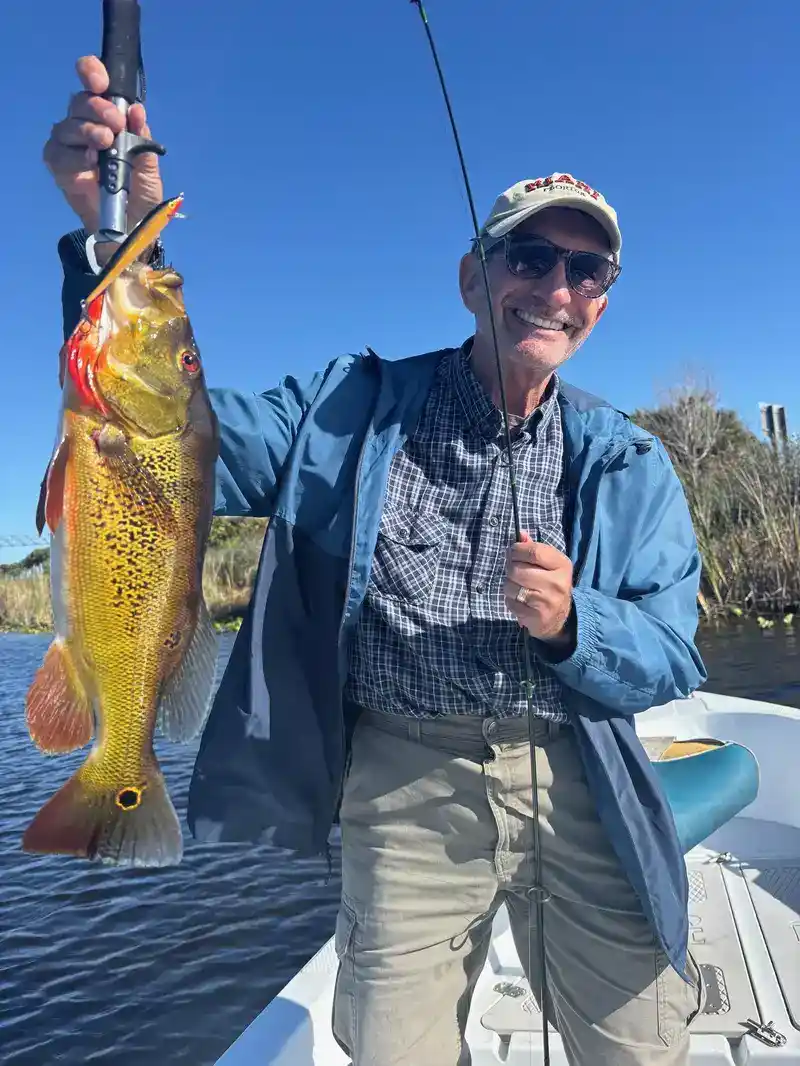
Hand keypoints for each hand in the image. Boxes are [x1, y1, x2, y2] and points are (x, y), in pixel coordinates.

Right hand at [43, 56, 163, 235]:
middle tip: (115, 125)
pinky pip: (58, 154)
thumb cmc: (141, 194)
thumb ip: (142, 140)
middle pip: (80, 102)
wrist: (134, 227)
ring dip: (87, 131)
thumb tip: (136, 111)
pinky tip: (89, 162)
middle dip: (98, 108)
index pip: (93, 83)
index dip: (93, 73)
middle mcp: (84, 125)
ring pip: (68, 125)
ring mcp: (69, 146)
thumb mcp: (149, 167)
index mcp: (107, 117)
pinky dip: (74, 156)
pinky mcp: (59, 167)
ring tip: (105, 144)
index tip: (102, 82)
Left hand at [504, 532, 574, 644]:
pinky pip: (510, 603)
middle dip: (510, 568)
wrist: (561, 616)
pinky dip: (510, 600)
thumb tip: (520, 533)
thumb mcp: (548, 564)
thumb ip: (533, 548)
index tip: (512, 552)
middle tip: (514, 571)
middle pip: (517, 569)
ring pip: (510, 586)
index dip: (516, 550)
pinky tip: (520, 600)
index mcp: (562, 564)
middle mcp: (557, 583)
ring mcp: (547, 601)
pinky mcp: (537, 617)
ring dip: (509, 585)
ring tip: (518, 586)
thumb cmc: (551, 583)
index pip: (533, 552)